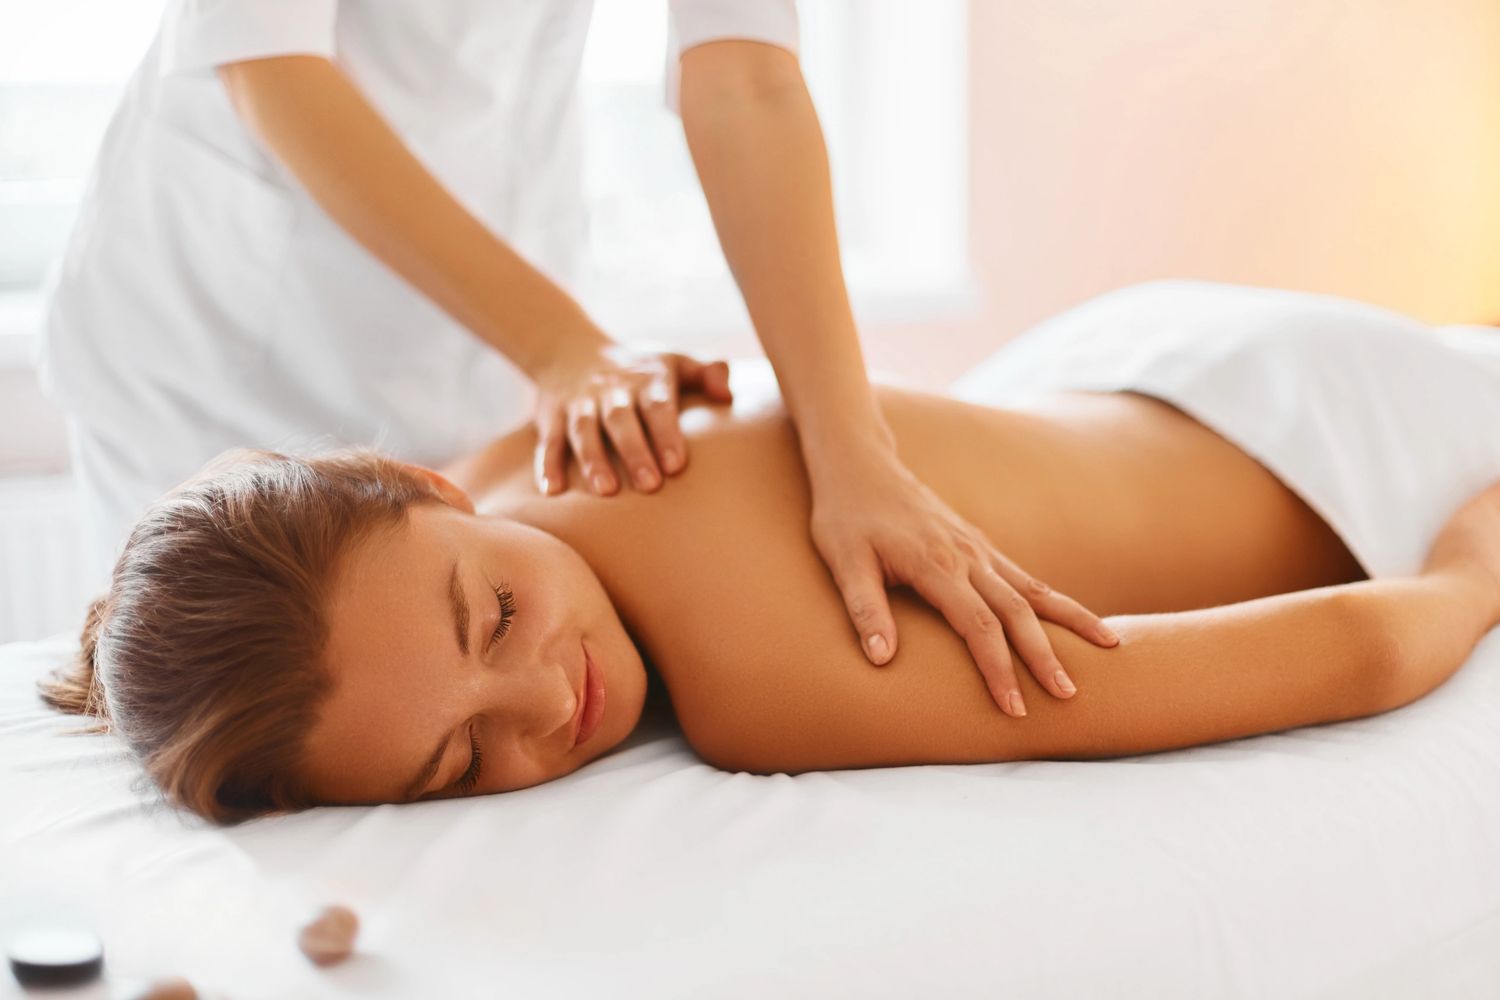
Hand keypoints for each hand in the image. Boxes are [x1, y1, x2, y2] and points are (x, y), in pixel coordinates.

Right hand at [533, 344, 733, 495]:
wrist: (569, 346)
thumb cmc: (637, 369)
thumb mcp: (673, 360)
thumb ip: (706, 374)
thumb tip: (728, 394)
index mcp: (646, 380)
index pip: (658, 406)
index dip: (666, 433)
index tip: (677, 464)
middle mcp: (611, 392)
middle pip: (621, 421)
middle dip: (634, 452)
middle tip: (651, 486)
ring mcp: (578, 404)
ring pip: (584, 431)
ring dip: (593, 459)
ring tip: (607, 491)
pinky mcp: (551, 417)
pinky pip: (548, 440)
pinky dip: (547, 464)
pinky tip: (553, 490)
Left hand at [808, 445, 1119, 717]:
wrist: (860, 466)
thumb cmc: (846, 518)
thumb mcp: (844, 563)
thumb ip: (865, 611)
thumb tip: (882, 661)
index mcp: (936, 564)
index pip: (978, 626)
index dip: (998, 669)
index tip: (1013, 707)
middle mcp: (967, 556)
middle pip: (1016, 612)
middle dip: (1045, 656)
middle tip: (1069, 696)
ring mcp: (978, 549)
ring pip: (1033, 590)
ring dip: (1071, 620)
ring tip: (1111, 647)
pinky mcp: (979, 544)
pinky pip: (1024, 575)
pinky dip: (1053, 599)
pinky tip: (1075, 618)